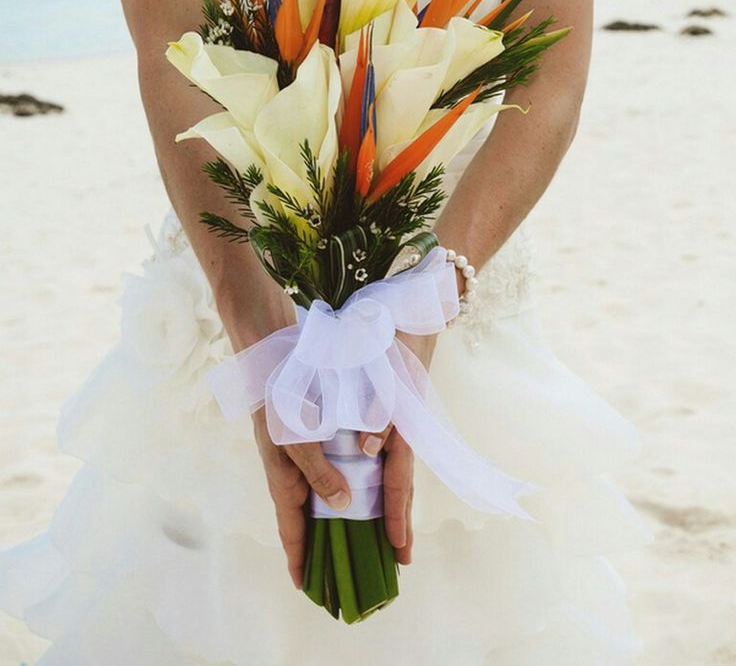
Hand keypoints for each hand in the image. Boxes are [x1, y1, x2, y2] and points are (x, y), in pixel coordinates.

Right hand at [252, 407, 351, 589]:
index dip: (299, 561)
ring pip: (319, 503)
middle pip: (308, 523)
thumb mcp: (299, 441)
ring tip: (358, 547)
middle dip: (322, 550)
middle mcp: (292, 480)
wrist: (272, 371)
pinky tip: (358, 502)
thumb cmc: (280, 406)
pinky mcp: (311, 451)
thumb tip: (341, 502)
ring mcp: (300, 466)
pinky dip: (339, 498)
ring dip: (334, 525)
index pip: (291, 533)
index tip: (308, 590)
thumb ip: (319, 472)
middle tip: (342, 578)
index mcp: (284, 484)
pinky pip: (326, 482)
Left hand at [357, 330, 437, 565]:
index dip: (398, 514)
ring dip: (394, 502)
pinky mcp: (393, 410)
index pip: (399, 478)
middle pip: (402, 482)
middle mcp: (404, 426)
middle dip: (400, 520)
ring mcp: (401, 420)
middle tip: (400, 559)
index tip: (399, 550)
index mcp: (402, 422)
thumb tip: (370, 450)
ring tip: (389, 534)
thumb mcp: (382, 371)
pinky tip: (376, 484)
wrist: (412, 308)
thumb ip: (379, 410)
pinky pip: (389, 452)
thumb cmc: (390, 338)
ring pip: (396, 469)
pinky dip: (386, 475)